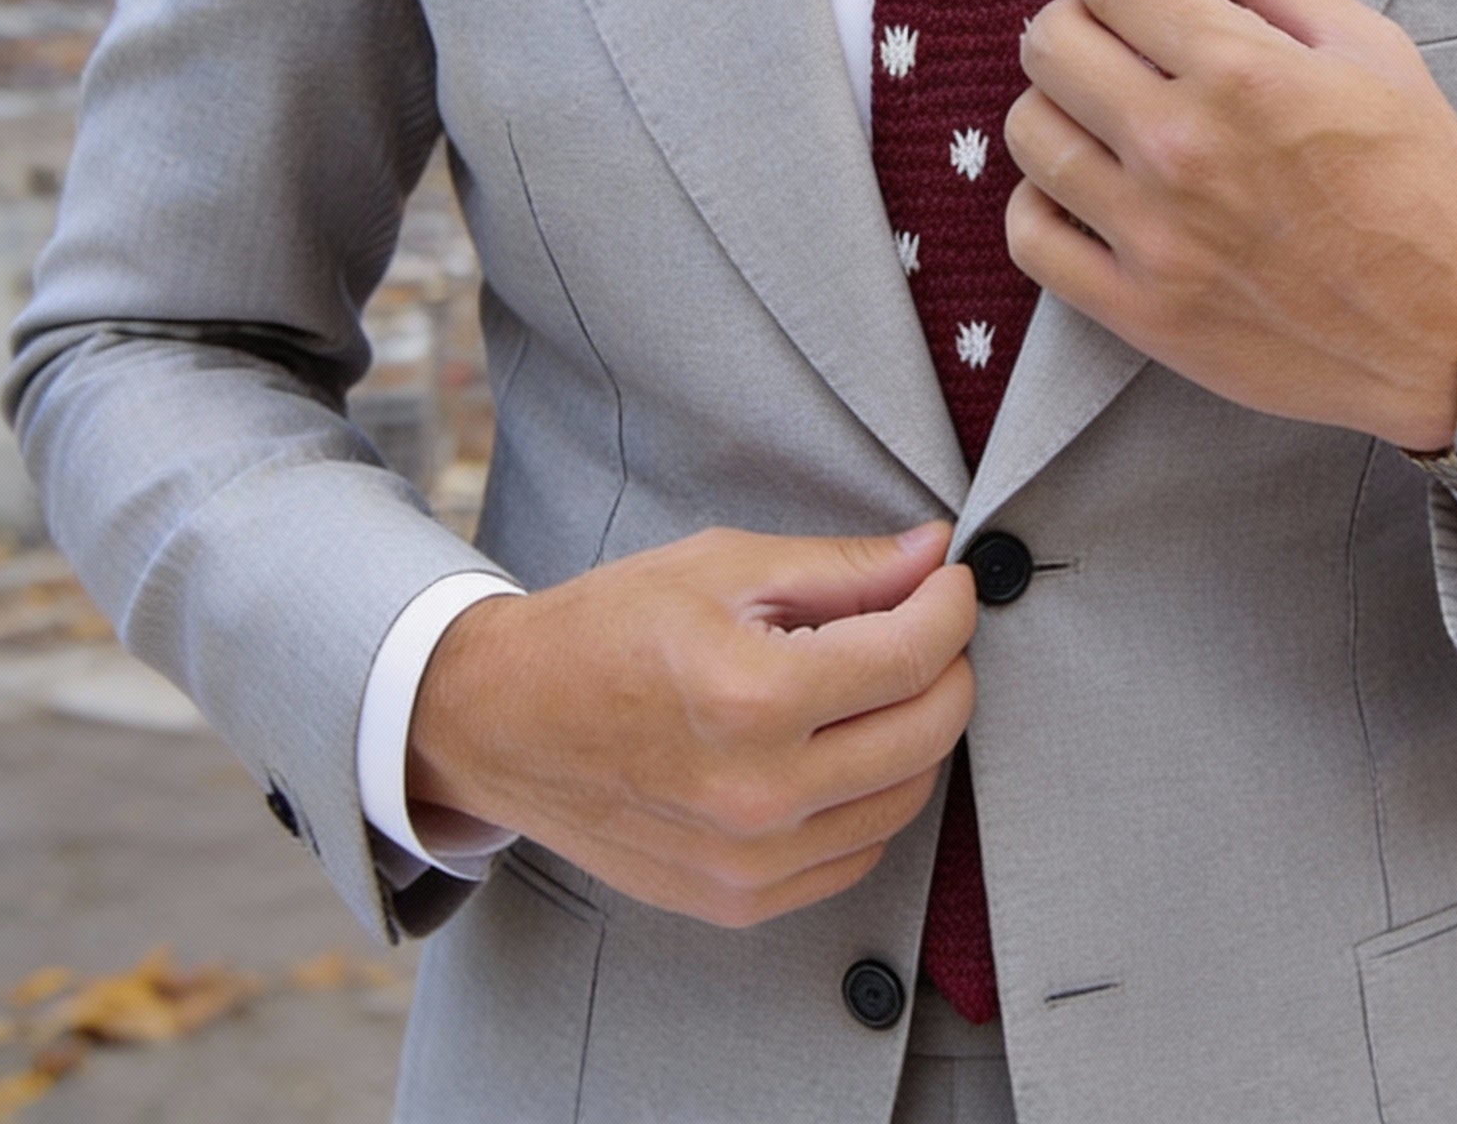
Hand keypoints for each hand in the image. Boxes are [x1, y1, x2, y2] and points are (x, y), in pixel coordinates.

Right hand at [405, 523, 975, 927]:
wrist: (504, 722)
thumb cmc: (607, 630)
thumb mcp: (723, 567)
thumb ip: (842, 568)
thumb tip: (934, 554)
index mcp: (754, 698)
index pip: (914, 653)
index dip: (951, 604)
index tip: (949, 580)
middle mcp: (759, 794)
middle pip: (929, 730)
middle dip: (947, 664)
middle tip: (922, 622)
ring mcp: (751, 862)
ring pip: (907, 796)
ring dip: (916, 730)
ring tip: (878, 681)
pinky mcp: (739, 901)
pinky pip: (859, 851)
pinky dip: (872, 795)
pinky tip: (839, 746)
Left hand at [1004, 0, 1456, 452]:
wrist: (1456, 334)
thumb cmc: (1424, 186)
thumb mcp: (1372, 52)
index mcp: (1242, 71)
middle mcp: (1181, 148)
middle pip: (1048, 44)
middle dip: (1076, 26)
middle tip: (1117, 46)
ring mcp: (1153, 235)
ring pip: (1030, 135)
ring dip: (1057, 111)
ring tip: (1105, 119)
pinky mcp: (1140, 310)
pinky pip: (1029, 239)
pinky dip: (1040, 206)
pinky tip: (1084, 192)